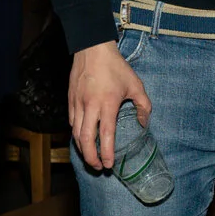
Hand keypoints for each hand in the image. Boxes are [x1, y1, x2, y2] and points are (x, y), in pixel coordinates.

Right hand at [68, 42, 152, 172]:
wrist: (92, 48)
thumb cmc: (115, 67)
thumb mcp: (136, 85)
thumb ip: (143, 106)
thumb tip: (143, 124)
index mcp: (107, 104)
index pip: (106, 135)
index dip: (107, 153)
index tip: (109, 164)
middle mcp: (90, 106)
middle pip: (85, 139)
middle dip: (90, 157)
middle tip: (97, 167)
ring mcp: (78, 104)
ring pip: (75, 133)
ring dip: (82, 149)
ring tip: (90, 157)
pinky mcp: (70, 100)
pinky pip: (71, 122)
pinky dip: (76, 135)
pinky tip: (82, 139)